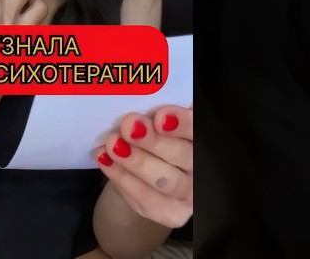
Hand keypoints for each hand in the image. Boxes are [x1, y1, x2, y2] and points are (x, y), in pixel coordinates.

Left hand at [92, 105, 192, 228]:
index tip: (160, 116)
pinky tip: (105, 159)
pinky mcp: (171, 214)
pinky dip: (122, 178)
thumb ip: (161, 114)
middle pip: (184, 157)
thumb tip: (144, 95)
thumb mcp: (163, 122)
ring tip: (113, 144)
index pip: (199, 131)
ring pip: (166, 181)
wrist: (150, 173)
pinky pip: (146, 199)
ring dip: (137, 161)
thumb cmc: (159, 136)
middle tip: (128, 125)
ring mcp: (189, 196)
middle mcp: (203, 169)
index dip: (184, 124)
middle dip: (154, 142)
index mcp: (205, 140)